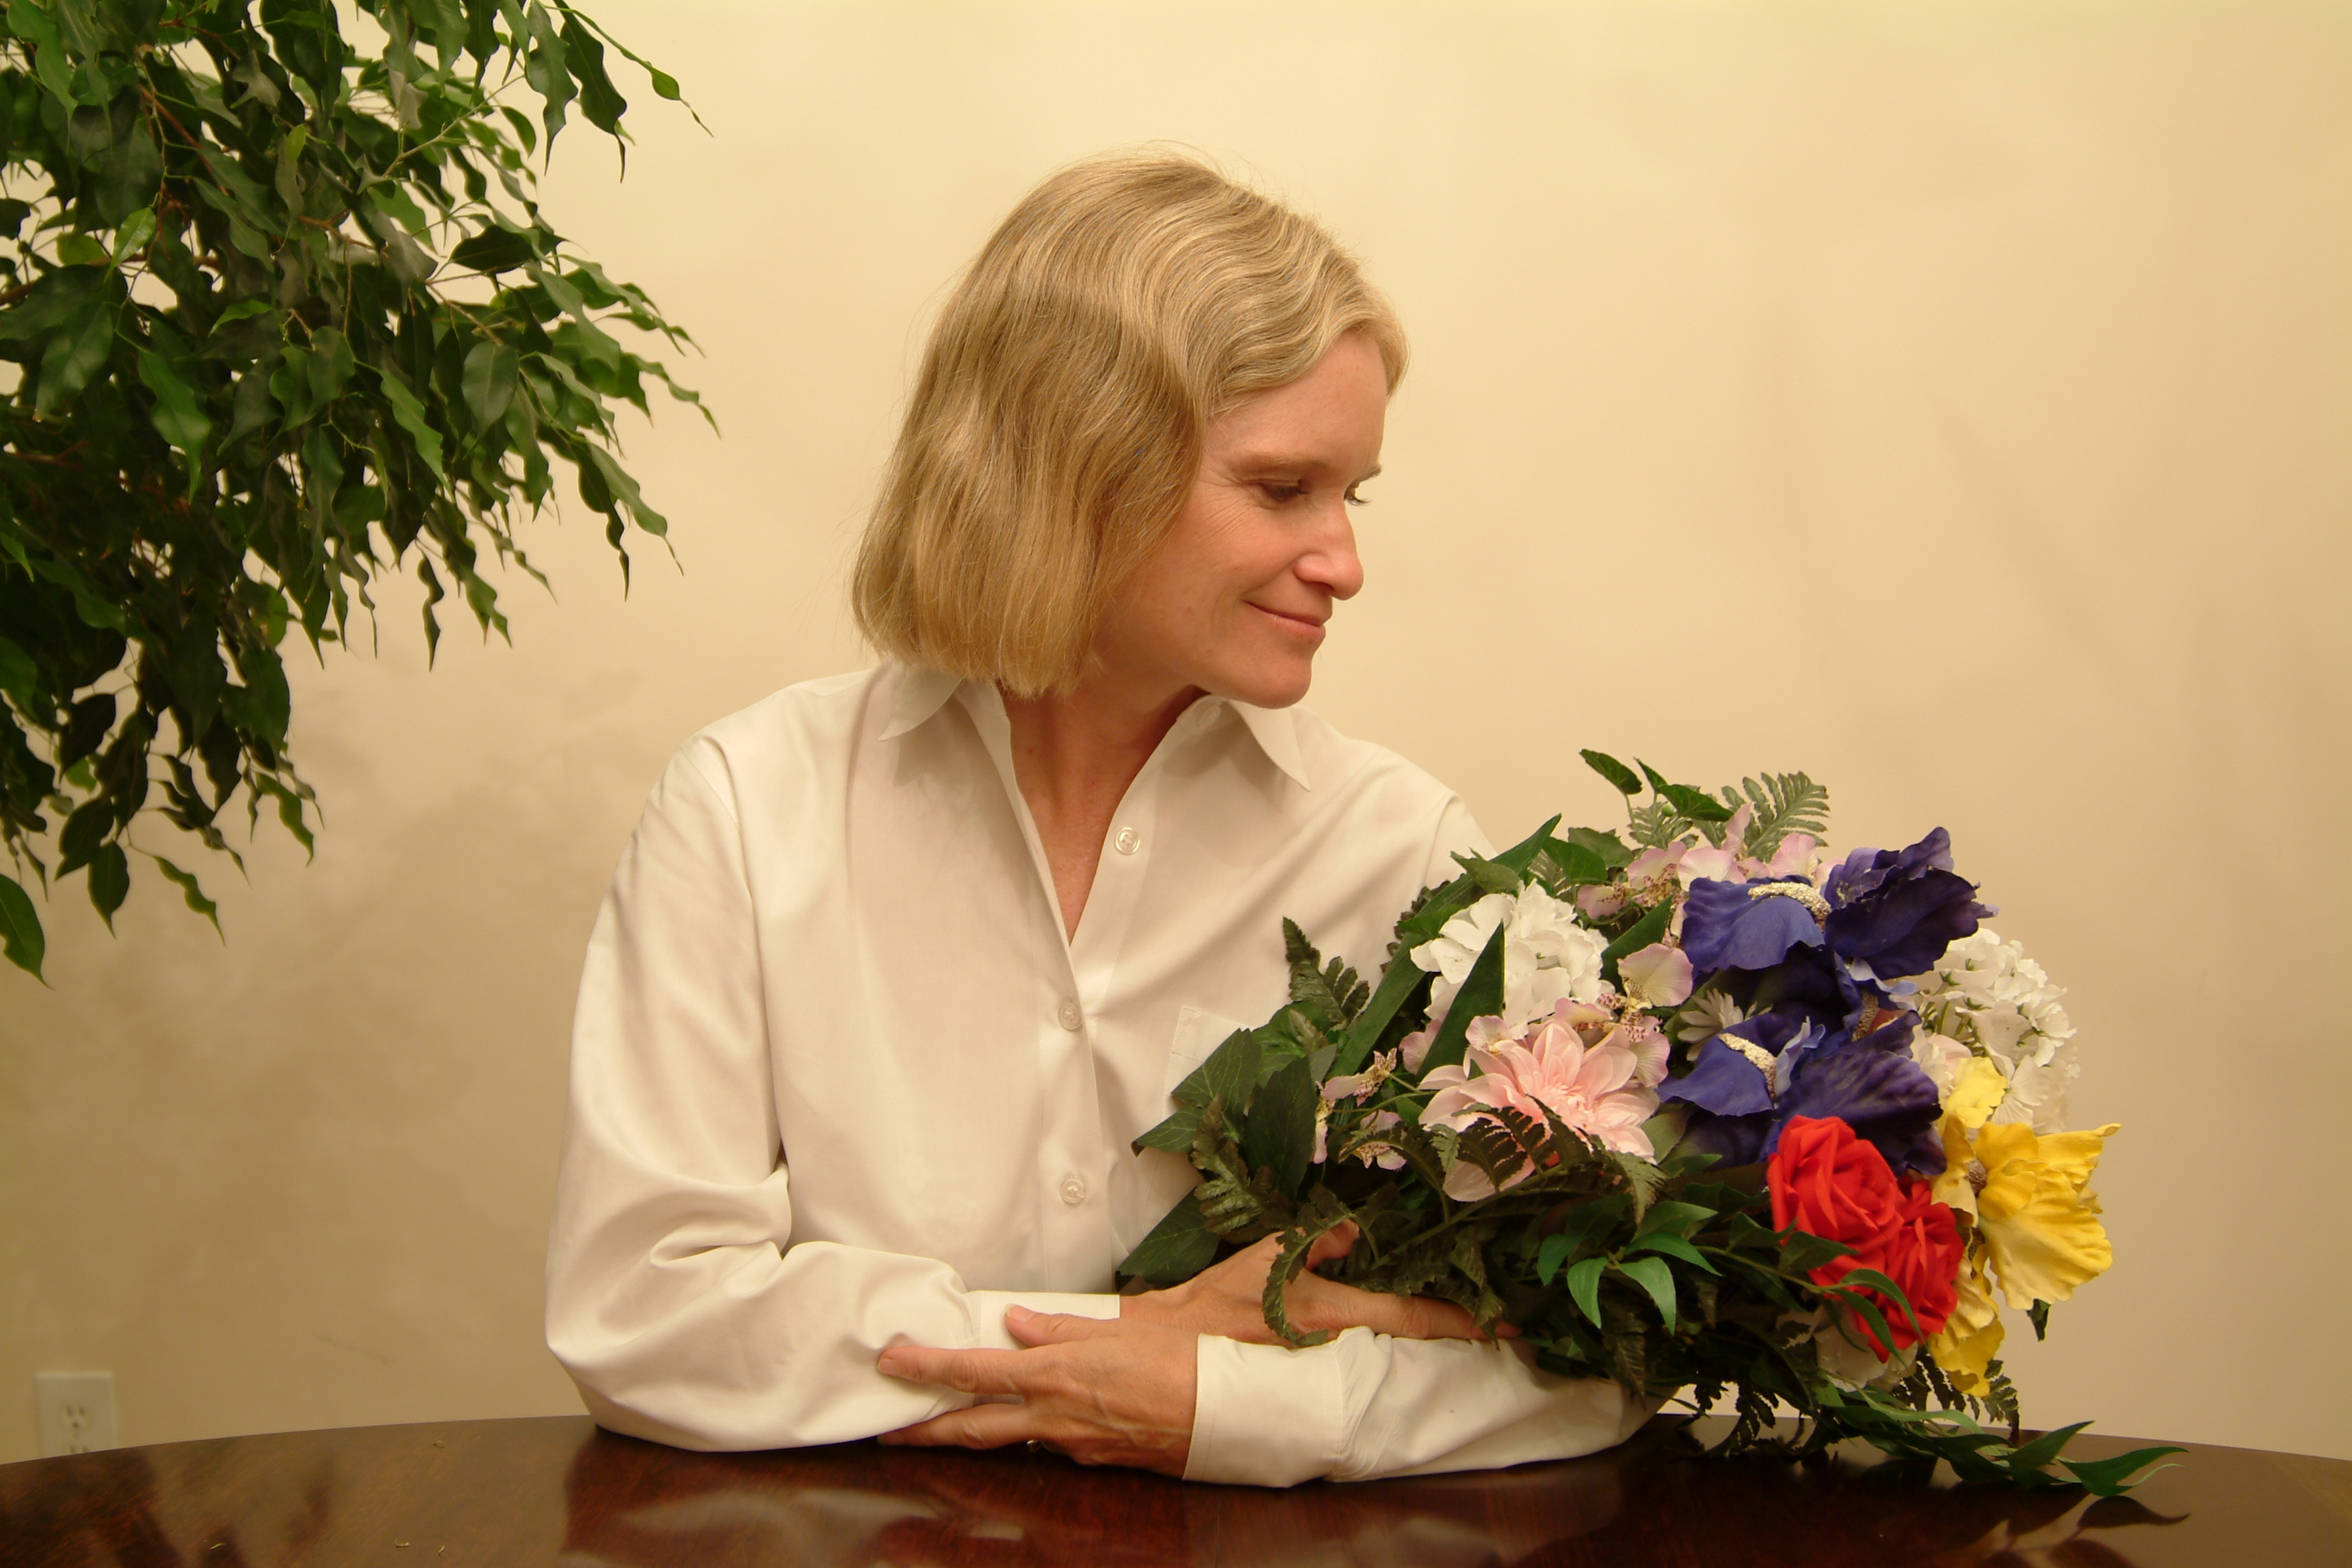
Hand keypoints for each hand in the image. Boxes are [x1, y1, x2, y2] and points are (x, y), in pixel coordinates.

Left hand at [877, 1306, 1195, 1474]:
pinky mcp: (1091, 1463)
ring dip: (970, 1436)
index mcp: (1053, 1374)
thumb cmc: (1175, 1362)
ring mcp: (1070, 1446)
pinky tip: (1029, 1424)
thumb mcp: (1115, 1330)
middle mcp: (1052, 1416)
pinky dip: (1030, 1435)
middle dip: (925, 1431)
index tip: (893, 1363)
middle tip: (888, 1430)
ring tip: (941, 1428)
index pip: (973, 1372)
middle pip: (972, 1428)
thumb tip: (1016, 1320)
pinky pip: (1048, 1447)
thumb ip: (1059, 1327)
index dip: (927, 1369)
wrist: (1220, 1413)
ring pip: (1007, 1443)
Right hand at [1119, 1221, 1507, 1344]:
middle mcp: (1343, 1347)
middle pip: (1412, 1341)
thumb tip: (1356, 1230)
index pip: (1414, 1318)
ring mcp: (1330, 1367)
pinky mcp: (1313, 1378)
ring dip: (1423, 1338)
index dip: (1461, 1321)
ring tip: (1464, 1325)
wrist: (1176, 1356)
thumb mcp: (1266, 1258)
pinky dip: (1386, 1348)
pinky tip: (1399, 1339)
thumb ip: (1315, 1241)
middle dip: (1454, 1332)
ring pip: (1391, 1352)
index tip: (1505, 1324)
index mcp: (1337, 1313)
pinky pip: (1363, 1360)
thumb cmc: (1218, 1303)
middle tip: (1498, 1321)